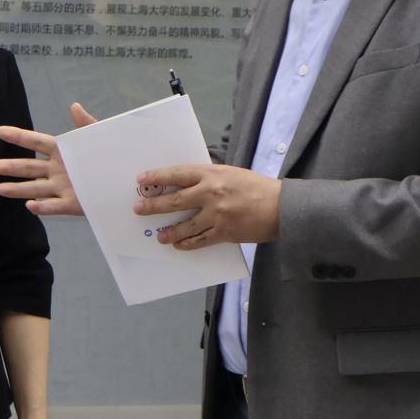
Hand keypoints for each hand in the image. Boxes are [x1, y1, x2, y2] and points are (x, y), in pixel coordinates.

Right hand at [0, 103, 97, 216]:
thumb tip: (74, 106)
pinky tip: (30, 206)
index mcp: (62, 151)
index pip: (36, 142)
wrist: (125, 183)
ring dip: (18, 189)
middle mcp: (57, 169)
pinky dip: (42, 207)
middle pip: (30, 167)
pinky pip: (53, 206)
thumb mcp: (99, 138)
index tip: (0, 131)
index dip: (19, 136)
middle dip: (12, 166)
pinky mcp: (71, 204)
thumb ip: (87, 124)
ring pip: (35, 188)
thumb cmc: (108, 157)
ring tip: (0, 189)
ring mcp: (62, 187)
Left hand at [137, 164, 281, 249]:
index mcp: (212, 174)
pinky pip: (199, 240)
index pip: (177, 174)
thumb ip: (208, 178)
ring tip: (158, 236)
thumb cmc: (256, 187)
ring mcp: (217, 215)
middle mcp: (211, 193)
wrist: (281, 207)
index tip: (141, 180)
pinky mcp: (224, 233)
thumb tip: (184, 183)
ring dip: (168, 231)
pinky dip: (187, 244)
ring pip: (184, 225)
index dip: (157, 177)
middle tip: (138, 209)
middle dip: (153, 206)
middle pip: (174, 200)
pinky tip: (179, 244)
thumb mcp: (230, 173)